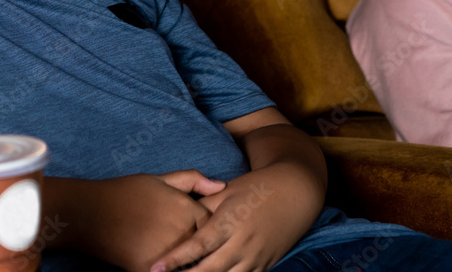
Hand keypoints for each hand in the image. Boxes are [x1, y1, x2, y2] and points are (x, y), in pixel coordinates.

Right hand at [80, 170, 225, 271]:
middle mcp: (183, 231)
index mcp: (187, 208)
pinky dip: (169, 271)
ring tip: (181, 257)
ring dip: (187, 264)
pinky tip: (161, 266)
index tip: (200, 233)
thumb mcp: (159, 179)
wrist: (90, 212)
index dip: (207, 229)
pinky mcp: (150, 269)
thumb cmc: (124, 193)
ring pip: (189, 265)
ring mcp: (168, 253)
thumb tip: (220, 185)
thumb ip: (192, 180)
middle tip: (191, 248)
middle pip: (204, 247)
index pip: (213, 225)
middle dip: (201, 250)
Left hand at [150, 164, 322, 271]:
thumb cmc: (256, 188)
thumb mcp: (226, 192)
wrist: (296, 192)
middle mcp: (243, 243)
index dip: (176, 258)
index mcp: (230, 222)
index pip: (197, 245)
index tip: (156, 267)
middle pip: (210, 269)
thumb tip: (178, 218)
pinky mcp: (266, 265)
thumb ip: (202, 206)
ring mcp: (256, 257)